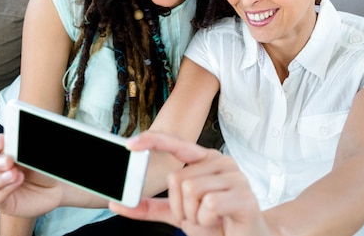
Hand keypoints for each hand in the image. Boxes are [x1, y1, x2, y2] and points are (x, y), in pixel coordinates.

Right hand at [0, 133, 61, 217]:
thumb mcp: (32, 154)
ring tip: (13, 173)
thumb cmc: (40, 167)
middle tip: (7, 160)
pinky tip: (18, 181)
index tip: (3, 140)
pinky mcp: (2, 204)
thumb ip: (21, 148)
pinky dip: (6, 188)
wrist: (55, 186)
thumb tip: (16, 140)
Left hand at [109, 131, 270, 235]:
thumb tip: (118, 202)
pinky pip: (209, 205)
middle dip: (180, 206)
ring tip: (210, 218)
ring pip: (191, 191)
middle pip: (177, 178)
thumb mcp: (178, 213)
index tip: (130, 144)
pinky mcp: (245, 196)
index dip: (153, 140)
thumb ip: (150, 207)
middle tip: (198, 215)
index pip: (176, 144)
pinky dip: (207, 220)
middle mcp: (221, 162)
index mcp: (205, 160)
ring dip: (193, 215)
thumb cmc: (215, 223)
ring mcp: (235, 177)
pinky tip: (220, 220)